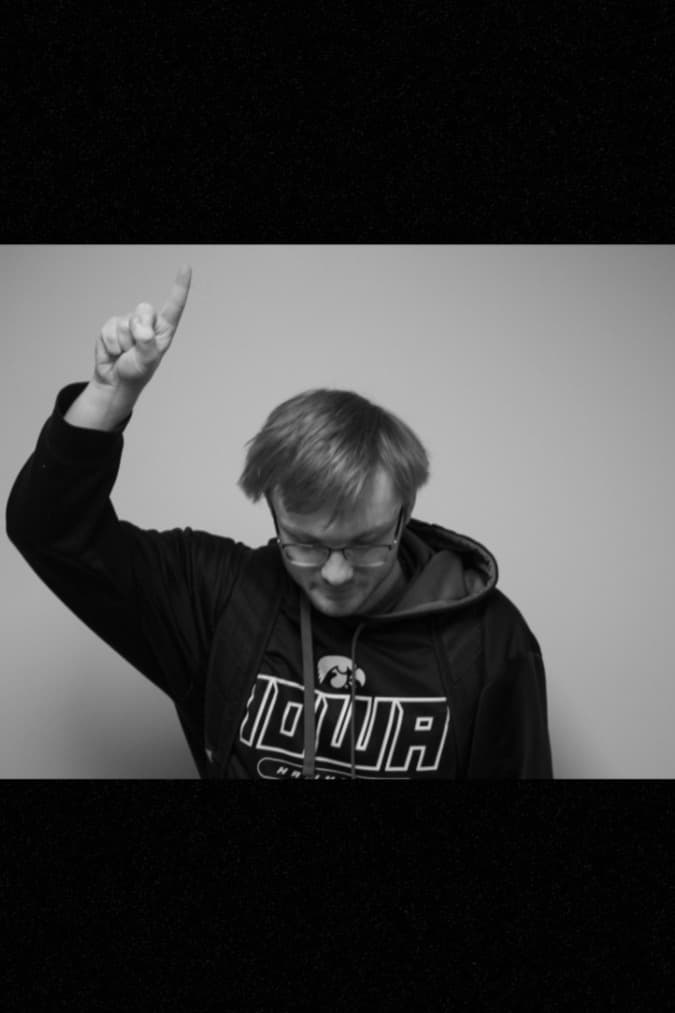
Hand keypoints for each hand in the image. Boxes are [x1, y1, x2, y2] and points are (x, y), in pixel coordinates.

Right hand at [93, 265, 191, 389]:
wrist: (115, 381)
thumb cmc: (137, 372)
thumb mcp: (147, 361)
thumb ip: (147, 344)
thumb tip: (141, 329)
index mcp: (164, 330)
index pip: (174, 306)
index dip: (180, 287)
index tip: (185, 267)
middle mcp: (148, 323)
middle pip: (144, 310)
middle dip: (138, 329)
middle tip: (136, 348)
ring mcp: (129, 323)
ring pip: (124, 323)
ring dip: (123, 343)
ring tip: (125, 353)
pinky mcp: (112, 326)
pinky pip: (109, 329)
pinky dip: (111, 344)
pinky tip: (114, 352)